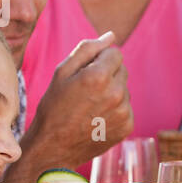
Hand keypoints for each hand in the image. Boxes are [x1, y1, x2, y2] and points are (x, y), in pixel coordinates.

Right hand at [16, 33, 132, 178]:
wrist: (54, 147)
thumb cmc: (54, 107)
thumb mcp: (62, 72)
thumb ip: (88, 49)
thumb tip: (111, 36)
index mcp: (99, 76)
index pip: (115, 53)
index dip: (99, 60)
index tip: (85, 73)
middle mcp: (116, 93)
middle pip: (122, 70)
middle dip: (107, 74)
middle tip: (85, 91)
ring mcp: (124, 111)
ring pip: (124, 89)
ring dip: (111, 92)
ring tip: (90, 106)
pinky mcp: (127, 126)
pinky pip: (126, 107)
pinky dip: (115, 109)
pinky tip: (97, 118)